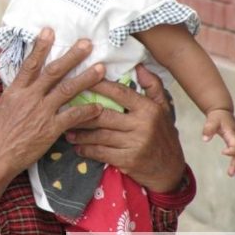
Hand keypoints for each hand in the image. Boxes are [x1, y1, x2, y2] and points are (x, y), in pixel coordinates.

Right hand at [0, 28, 105, 178]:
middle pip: (53, 72)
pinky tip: (99, 107)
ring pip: (67, 90)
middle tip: (87, 43)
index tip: (49, 30)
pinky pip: (72, 117)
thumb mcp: (2, 107)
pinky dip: (87, 111)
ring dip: (86, 78)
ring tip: (100, 68)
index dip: (40, 46)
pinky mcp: (49, 130)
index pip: (30, 63)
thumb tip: (27, 83)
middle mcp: (29, 97)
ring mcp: (40, 112)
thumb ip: (17, 94)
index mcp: (15, 91)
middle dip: (72, 56)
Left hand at [65, 64, 186, 192]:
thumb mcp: (163, 107)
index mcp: (148, 109)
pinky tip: (77, 147)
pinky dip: (87, 150)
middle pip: (104, 115)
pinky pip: (101, 153)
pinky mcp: (127, 161)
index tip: (81, 78)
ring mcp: (134, 144)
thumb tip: (138, 64)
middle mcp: (141, 125)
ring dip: (80, 133)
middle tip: (63, 107)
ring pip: (99, 135)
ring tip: (66, 128)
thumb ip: (152, 85)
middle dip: (81, 112)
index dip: (98, 85)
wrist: (170, 170)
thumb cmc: (164, 134)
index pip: (119, 93)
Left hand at [203, 109, 234, 176]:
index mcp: (232, 133)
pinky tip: (230, 168)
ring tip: (230, 174)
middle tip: (230, 173)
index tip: (223, 152)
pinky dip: (234, 160)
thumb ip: (208, 129)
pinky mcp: (233, 142)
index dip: (231, 150)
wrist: (222, 111)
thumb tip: (205, 140)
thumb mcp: (212, 120)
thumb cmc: (217, 116)